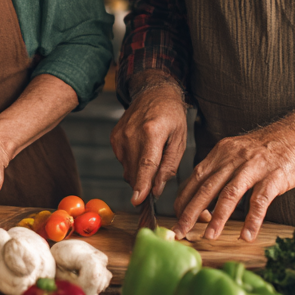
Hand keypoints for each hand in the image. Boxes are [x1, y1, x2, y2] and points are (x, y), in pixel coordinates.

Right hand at [110, 78, 187, 207]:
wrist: (153, 93)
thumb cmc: (171, 115)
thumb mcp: (179, 140)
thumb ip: (169, 166)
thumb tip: (157, 189)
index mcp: (152, 132)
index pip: (146, 165)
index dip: (142, 185)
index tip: (138, 201)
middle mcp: (132, 134)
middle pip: (135, 172)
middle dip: (146, 182)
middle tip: (158, 175)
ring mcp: (120, 136)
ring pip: (128, 170)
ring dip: (140, 172)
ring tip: (152, 153)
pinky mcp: (114, 138)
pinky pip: (123, 162)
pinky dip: (133, 162)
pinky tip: (142, 148)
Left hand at [173, 117, 294, 242]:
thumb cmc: (265, 148)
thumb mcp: (236, 152)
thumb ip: (219, 171)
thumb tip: (201, 197)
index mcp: (221, 153)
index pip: (195, 178)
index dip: (184, 199)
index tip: (176, 218)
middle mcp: (233, 159)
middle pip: (207, 188)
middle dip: (191, 212)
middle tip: (180, 231)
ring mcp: (253, 167)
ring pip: (230, 194)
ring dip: (217, 218)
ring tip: (209, 236)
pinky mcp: (274, 177)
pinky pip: (260, 201)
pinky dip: (252, 220)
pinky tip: (246, 235)